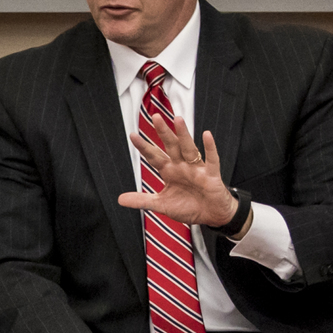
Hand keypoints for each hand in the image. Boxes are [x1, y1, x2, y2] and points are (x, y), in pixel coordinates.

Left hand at [117, 116, 239, 229]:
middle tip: (155, 117)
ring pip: (189, 148)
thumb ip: (142, 200)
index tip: (132, 135)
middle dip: (163, 133)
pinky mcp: (211, 175)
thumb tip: (120, 199)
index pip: (154, 156)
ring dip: (183, 135)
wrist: (211, 215)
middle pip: (171, 146)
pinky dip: (210, 148)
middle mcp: (182, 166)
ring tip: (178, 120)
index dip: (144, 147)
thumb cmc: (189, 207)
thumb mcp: (162, 205)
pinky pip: (211, 159)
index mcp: (170, 171)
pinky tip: (207, 135)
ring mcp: (197, 169)